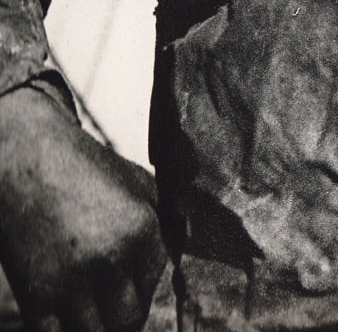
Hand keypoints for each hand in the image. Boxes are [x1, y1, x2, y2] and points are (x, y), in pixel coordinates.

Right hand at [0, 86, 166, 330]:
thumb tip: (179, 250)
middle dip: (122, 315)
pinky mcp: (35, 294)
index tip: (129, 285)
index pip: (155, 285)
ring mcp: (72, 279)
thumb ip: (160, 216)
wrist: (25, 156)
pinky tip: (62, 314)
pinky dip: (62, 330)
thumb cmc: (81, 166)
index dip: (142, 288)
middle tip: (111, 306)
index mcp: (141, 227)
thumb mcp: (134, 180)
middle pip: (129, 320)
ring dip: (93, 326)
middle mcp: (111, 256)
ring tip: (87, 309)